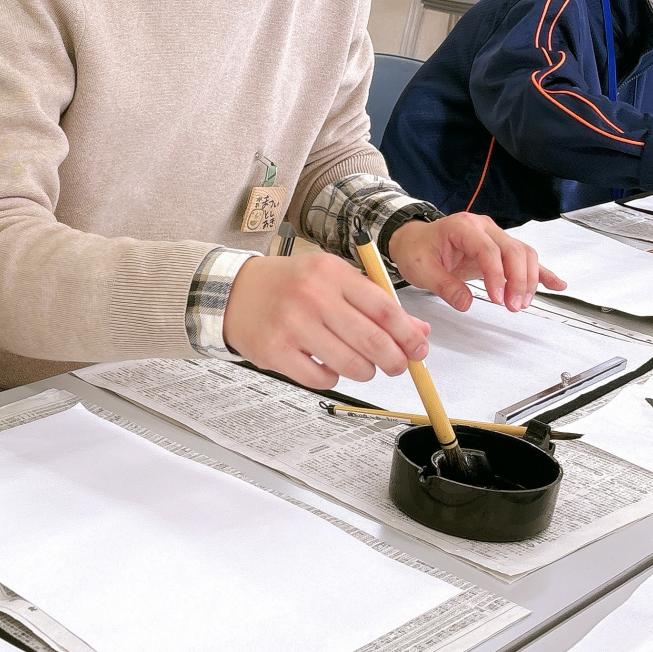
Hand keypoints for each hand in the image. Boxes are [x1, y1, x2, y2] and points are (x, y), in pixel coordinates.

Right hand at [223, 251, 430, 388]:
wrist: (233, 292)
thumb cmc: (287, 285)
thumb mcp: (332, 279)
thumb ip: (374, 303)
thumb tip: (417, 332)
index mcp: (331, 273)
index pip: (386, 310)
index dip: (409, 336)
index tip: (419, 349)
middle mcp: (312, 296)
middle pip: (373, 341)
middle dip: (394, 361)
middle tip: (397, 366)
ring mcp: (292, 325)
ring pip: (351, 364)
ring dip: (365, 372)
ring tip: (362, 366)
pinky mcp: (275, 351)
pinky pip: (322, 378)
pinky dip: (333, 378)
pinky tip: (328, 366)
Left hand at [387, 212, 566, 311]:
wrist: (414, 240)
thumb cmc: (417, 249)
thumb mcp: (421, 269)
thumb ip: (443, 285)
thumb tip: (465, 302)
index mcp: (463, 227)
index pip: (489, 250)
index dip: (497, 275)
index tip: (497, 298)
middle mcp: (483, 227)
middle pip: (513, 250)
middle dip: (518, 280)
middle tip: (513, 306)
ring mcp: (494, 236)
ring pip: (523, 254)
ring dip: (528, 280)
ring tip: (521, 303)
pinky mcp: (500, 248)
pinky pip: (525, 258)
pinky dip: (541, 272)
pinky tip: (556, 284)